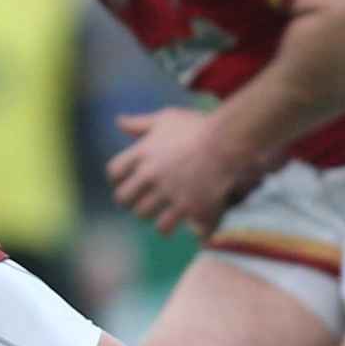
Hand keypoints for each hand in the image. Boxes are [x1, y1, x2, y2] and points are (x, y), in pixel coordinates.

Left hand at [106, 106, 267, 237]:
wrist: (231, 143)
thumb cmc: (199, 128)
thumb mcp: (167, 118)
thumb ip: (140, 123)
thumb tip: (119, 121)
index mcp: (142, 152)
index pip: (114, 172)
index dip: (119, 178)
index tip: (129, 180)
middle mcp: (150, 173)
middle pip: (123, 198)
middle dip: (131, 200)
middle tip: (142, 200)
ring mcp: (167, 192)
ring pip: (142, 214)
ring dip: (150, 214)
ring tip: (161, 212)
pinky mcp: (186, 207)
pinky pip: (164, 227)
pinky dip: (168, 227)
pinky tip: (175, 222)